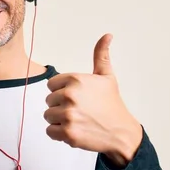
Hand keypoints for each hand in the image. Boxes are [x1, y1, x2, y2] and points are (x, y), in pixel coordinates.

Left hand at [44, 33, 142, 166]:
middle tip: (80, 111)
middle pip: (49, 101)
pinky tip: (76, 131)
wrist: (121, 132)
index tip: (78, 98)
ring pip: (48, 116)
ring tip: (78, 121)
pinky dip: (59, 134)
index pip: (52, 85)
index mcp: (75, 80)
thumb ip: (101, 55)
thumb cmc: (112, 104)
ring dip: (60, 121)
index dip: (62, 92)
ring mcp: (68, 115)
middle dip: (61, 107)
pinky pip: (49, 131)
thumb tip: (107, 35)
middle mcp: (70, 95)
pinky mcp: (68, 133)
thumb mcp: (106, 77)